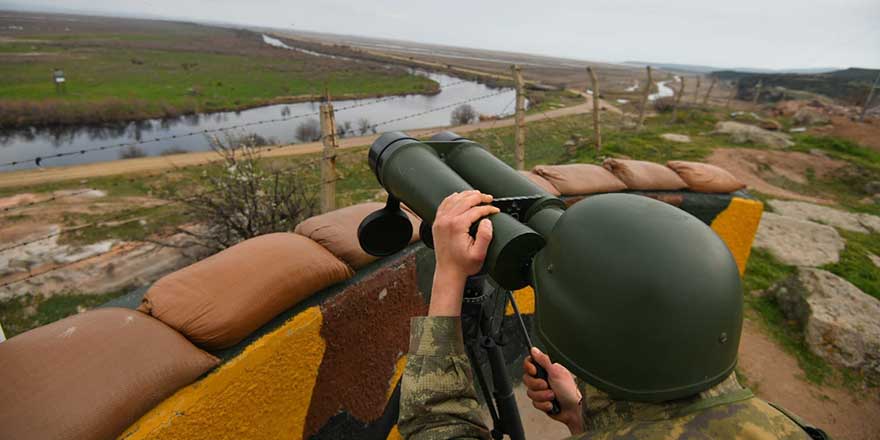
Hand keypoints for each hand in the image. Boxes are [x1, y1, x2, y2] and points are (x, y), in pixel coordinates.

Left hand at [428, 191, 499, 316]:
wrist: (448, 272)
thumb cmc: (462, 265)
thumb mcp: (479, 254)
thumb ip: (485, 236)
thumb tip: (487, 220)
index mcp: (457, 226)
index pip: (475, 210)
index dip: (488, 208)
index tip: (495, 210)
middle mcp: (447, 221)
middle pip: (465, 200)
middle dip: (479, 197)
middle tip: (489, 198)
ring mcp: (440, 221)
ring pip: (454, 199)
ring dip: (467, 195)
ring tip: (478, 195)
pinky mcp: (437, 223)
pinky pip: (444, 204)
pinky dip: (452, 198)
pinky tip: (459, 197)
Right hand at [523, 347, 583, 434]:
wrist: (575, 410)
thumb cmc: (570, 390)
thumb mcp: (556, 372)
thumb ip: (543, 360)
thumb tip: (534, 349)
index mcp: (547, 369)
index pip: (530, 363)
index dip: (529, 368)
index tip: (534, 371)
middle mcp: (544, 378)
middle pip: (527, 379)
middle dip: (537, 385)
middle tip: (546, 385)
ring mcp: (542, 391)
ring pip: (530, 393)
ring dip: (542, 396)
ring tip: (553, 396)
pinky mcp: (542, 402)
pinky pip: (535, 403)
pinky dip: (544, 404)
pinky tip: (552, 404)